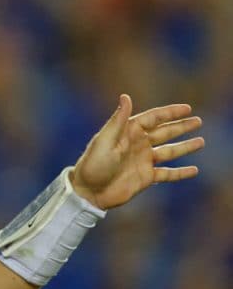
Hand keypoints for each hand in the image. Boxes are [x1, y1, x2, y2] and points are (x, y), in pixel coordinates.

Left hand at [70, 94, 203, 209]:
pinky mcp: (146, 177)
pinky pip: (168, 173)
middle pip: (164, 132)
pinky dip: (181, 172)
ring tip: (201, 142)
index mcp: (128, 132)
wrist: (88, 192)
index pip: (153, 118)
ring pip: (169, 151)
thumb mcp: (105, 140)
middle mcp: (138, 144)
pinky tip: (194, 169)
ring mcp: (143, 161)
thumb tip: (125, 96)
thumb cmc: (93, 164)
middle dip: (181, 126)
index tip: (187, 108)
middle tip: (198, 120)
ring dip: (185, 146)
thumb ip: (119, 120)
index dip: (170, 112)